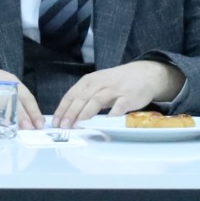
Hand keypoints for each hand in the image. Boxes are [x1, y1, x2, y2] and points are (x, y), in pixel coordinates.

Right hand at [0, 59, 40, 128]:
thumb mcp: (3, 86)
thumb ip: (14, 100)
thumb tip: (28, 121)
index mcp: (11, 81)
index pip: (27, 97)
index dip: (34, 112)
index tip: (39, 124)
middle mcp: (1, 85)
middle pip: (14, 102)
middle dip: (22, 116)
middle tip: (28, 129)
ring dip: (5, 121)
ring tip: (10, 131)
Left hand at [51, 59, 184, 128]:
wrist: (144, 74)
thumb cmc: (117, 82)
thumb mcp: (98, 84)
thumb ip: (85, 97)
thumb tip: (68, 117)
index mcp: (89, 80)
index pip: (72, 95)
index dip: (62, 109)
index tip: (56, 122)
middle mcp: (100, 83)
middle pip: (82, 98)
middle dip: (71, 113)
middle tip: (64, 127)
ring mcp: (115, 89)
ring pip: (96, 100)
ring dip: (85, 113)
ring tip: (78, 125)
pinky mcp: (128, 97)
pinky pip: (119, 106)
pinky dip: (111, 114)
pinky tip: (105, 123)